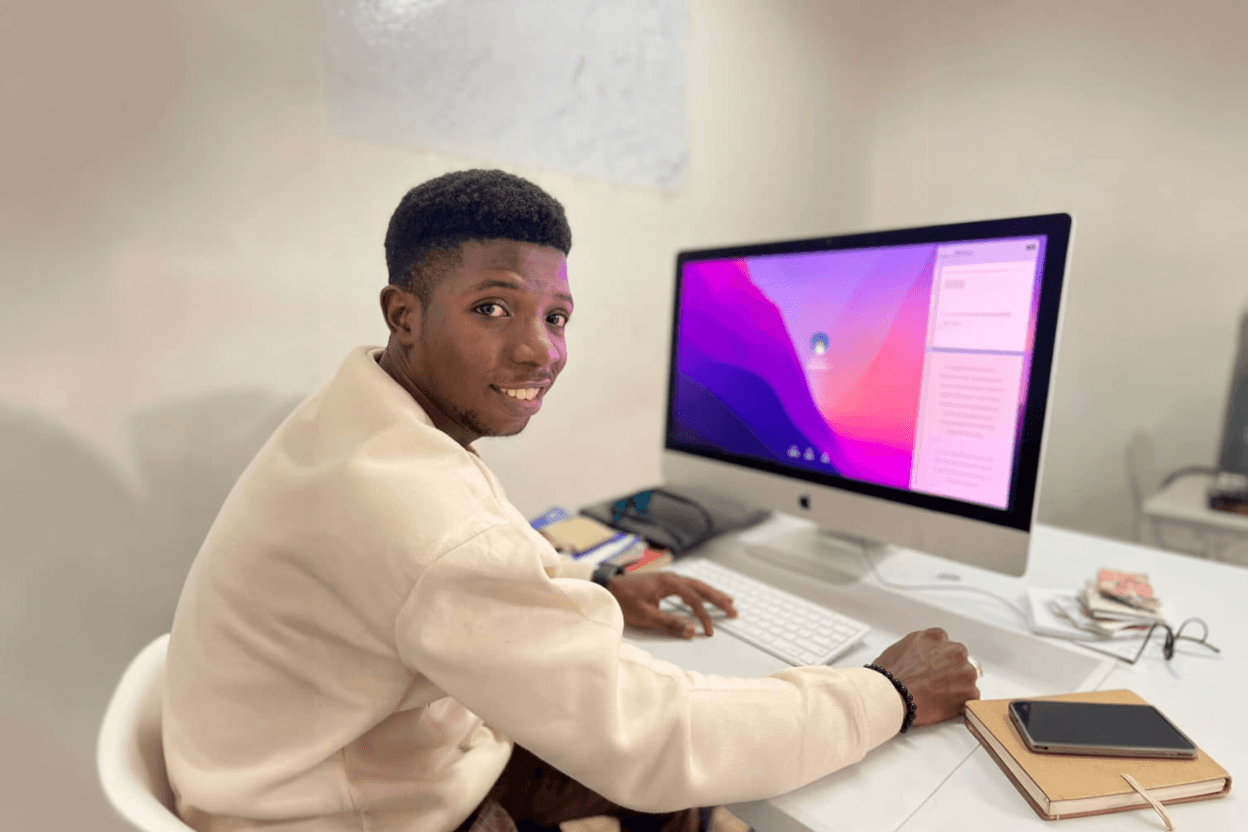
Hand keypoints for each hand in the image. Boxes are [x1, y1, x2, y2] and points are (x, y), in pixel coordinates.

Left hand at [606, 571, 736, 638]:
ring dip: (712, 594)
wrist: (607, 587)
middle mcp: (672, 578)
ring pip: (696, 586)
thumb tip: (691, 631)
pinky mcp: (664, 583)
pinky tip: (703, 597)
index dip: (704, 616)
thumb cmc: (624, 600)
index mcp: (669, 583)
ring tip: (727, 601)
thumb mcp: (646, 615)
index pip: (693, 600)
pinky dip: (700, 593)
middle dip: (718, 599)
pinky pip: (689, 587)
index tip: (709, 631)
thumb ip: (669, 623)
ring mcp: (668, 579)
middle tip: (733, 610)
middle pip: (701, 588)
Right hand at [870, 628, 979, 728]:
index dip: (937, 658)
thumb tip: (923, 657)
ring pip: (966, 678)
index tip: (932, 667)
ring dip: (957, 685)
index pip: (944, 644)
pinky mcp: (969, 692)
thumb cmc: (889, 675)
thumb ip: (919, 648)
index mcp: (936, 637)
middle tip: (934, 683)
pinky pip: (970, 697)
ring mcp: (964, 671)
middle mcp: (954, 650)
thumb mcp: (901, 648)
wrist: (891, 695)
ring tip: (937, 696)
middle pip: (959, 659)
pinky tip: (943, 705)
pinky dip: (960, 702)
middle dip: (950, 670)